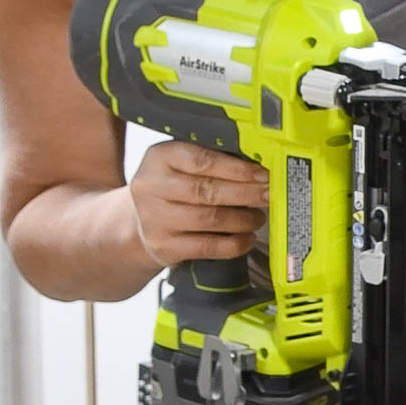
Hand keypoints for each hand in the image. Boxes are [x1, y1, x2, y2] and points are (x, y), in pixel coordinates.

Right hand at [128, 141, 268, 268]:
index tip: (262, 173)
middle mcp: (152, 187)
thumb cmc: (170, 187)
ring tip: (258, 217)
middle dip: (246, 193)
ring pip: (209, 219)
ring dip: (243, 219)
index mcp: (159, 158)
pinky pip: (207, 247)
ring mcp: (155, 219)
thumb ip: (212, 160)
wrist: (136, 222)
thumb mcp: (180, 165)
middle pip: (208, 190)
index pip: (202, 160)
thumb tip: (258, 166)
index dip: (237, 168)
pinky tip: (246, 238)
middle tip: (268, 194)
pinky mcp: (164, 247)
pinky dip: (234, 244)